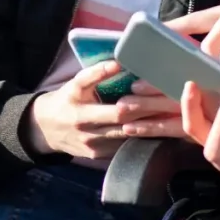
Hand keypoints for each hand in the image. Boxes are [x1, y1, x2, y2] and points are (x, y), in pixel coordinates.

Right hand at [28, 61, 182, 159]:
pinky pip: (123, 147)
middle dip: (150, 115)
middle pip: (126, 125)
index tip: (160, 93)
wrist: (45, 129)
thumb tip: (119, 61)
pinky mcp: (98, 157)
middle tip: (174, 104)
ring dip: (149, 128)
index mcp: (82, 114)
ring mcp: (94, 148)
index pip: (116, 111)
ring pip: (127, 138)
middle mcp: (89, 133)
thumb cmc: (66, 100)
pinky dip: (140, 137)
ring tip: (172, 115)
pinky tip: (158, 129)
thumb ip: (96, 73)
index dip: (140, 104)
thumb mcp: (76, 84)